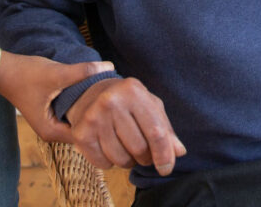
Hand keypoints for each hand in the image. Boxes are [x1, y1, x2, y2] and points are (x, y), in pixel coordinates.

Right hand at [0, 50, 115, 142]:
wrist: (3, 70)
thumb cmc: (26, 74)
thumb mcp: (57, 73)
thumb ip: (83, 72)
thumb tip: (110, 67)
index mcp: (52, 131)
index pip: (86, 134)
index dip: (101, 120)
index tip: (114, 106)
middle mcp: (52, 132)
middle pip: (83, 128)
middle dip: (98, 115)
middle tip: (114, 99)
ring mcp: (51, 122)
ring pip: (78, 119)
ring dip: (90, 108)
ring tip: (106, 94)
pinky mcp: (51, 112)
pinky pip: (72, 112)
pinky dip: (81, 104)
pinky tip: (92, 91)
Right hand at [65, 76, 186, 175]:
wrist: (90, 92)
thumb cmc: (127, 101)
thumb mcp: (149, 106)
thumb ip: (165, 128)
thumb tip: (179, 152)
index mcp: (134, 92)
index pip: (155, 131)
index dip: (164, 154)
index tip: (167, 168)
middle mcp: (111, 102)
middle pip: (139, 148)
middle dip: (146, 157)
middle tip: (143, 151)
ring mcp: (93, 117)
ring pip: (121, 159)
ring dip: (128, 161)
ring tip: (125, 146)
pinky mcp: (81, 133)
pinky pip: (103, 163)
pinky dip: (110, 162)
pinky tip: (109, 146)